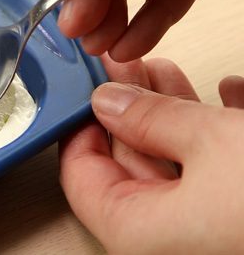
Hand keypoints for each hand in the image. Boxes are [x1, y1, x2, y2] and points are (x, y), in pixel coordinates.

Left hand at [60, 54, 243, 253]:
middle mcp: (166, 240)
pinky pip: (214, 171)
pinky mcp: (238, 216)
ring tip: (162, 71)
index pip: (80, 176)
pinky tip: (224, 96)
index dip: (80, 124)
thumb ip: (151, 118)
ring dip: (170, 113)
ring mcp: (204, 228)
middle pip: (127, 164)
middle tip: (125, 69)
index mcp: (136, 233)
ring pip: (173, 163)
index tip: (87, 89)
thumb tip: (110, 102)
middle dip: (129, 108)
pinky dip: (215, 132)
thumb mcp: (209, 142)